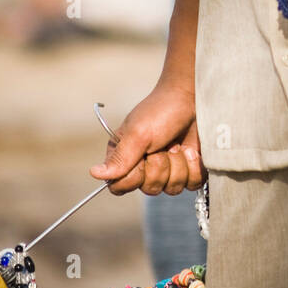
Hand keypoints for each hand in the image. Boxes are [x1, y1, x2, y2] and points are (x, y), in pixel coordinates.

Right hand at [89, 81, 203, 195]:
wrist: (192, 99)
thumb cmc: (161, 111)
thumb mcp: (138, 134)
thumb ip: (120, 158)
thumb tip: (94, 173)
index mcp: (124, 159)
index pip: (121, 186)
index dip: (135, 176)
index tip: (144, 156)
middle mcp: (144, 168)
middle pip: (150, 189)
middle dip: (161, 165)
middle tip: (164, 144)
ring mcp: (168, 171)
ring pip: (173, 189)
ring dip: (179, 164)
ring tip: (177, 144)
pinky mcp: (188, 171)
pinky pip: (191, 185)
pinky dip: (194, 166)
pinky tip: (191, 150)